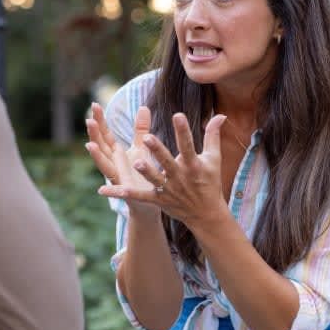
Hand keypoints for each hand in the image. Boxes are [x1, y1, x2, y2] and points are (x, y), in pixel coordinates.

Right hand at [86, 103, 157, 216]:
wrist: (149, 200)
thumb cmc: (143, 172)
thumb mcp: (142, 147)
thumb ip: (141, 129)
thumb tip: (143, 107)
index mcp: (116, 152)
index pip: (105, 134)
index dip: (100, 121)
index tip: (94, 105)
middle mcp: (114, 164)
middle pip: (101, 147)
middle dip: (94, 134)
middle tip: (89, 120)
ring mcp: (117, 178)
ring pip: (104, 166)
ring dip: (96, 157)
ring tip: (89, 146)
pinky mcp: (125, 193)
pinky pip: (116, 192)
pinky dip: (109, 191)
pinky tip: (100, 189)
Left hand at [97, 111, 229, 229]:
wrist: (206, 214)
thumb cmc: (210, 181)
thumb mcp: (214, 158)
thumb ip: (213, 135)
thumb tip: (221, 115)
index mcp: (194, 164)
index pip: (188, 145)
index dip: (183, 131)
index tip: (177, 115)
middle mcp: (181, 176)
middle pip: (168, 161)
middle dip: (158, 151)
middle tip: (147, 138)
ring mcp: (169, 189)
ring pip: (155, 179)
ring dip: (146, 172)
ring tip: (136, 163)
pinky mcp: (160, 200)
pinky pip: (141, 196)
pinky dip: (126, 193)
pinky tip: (108, 189)